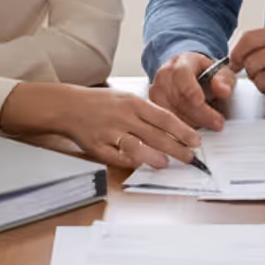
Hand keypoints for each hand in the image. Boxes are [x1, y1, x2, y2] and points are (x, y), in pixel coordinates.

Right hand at [0, 84, 201, 171]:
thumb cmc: (101, 103)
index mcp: (133, 103)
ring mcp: (110, 132)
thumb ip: (147, 113)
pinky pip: (116, 157)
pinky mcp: (97, 146)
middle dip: (176, 148)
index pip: (164, 118)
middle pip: (155, 135)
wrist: (69, 106)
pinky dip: (129, 162)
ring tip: (166, 163)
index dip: (182, 131)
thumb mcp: (126, 99)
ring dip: (153, 157)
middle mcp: (123, 117)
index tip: (196, 140)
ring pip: (136, 147)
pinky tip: (140, 166)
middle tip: (189, 157)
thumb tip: (172, 128)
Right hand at [149, 51, 236, 130]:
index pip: (184, 80)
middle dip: (201, 116)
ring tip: (208, 126)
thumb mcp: (218, 72)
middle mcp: (164, 76)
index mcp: (181, 64)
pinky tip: (193, 131)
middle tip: (218, 123)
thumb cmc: (202, 73)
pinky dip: (180, 129)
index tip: (205, 105)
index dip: (194, 94)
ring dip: (191, 125)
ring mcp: (155, 92)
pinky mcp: (152, 106)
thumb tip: (223, 90)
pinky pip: (164, 122)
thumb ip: (223, 80)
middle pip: (179, 100)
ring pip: (171, 114)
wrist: (185, 72)